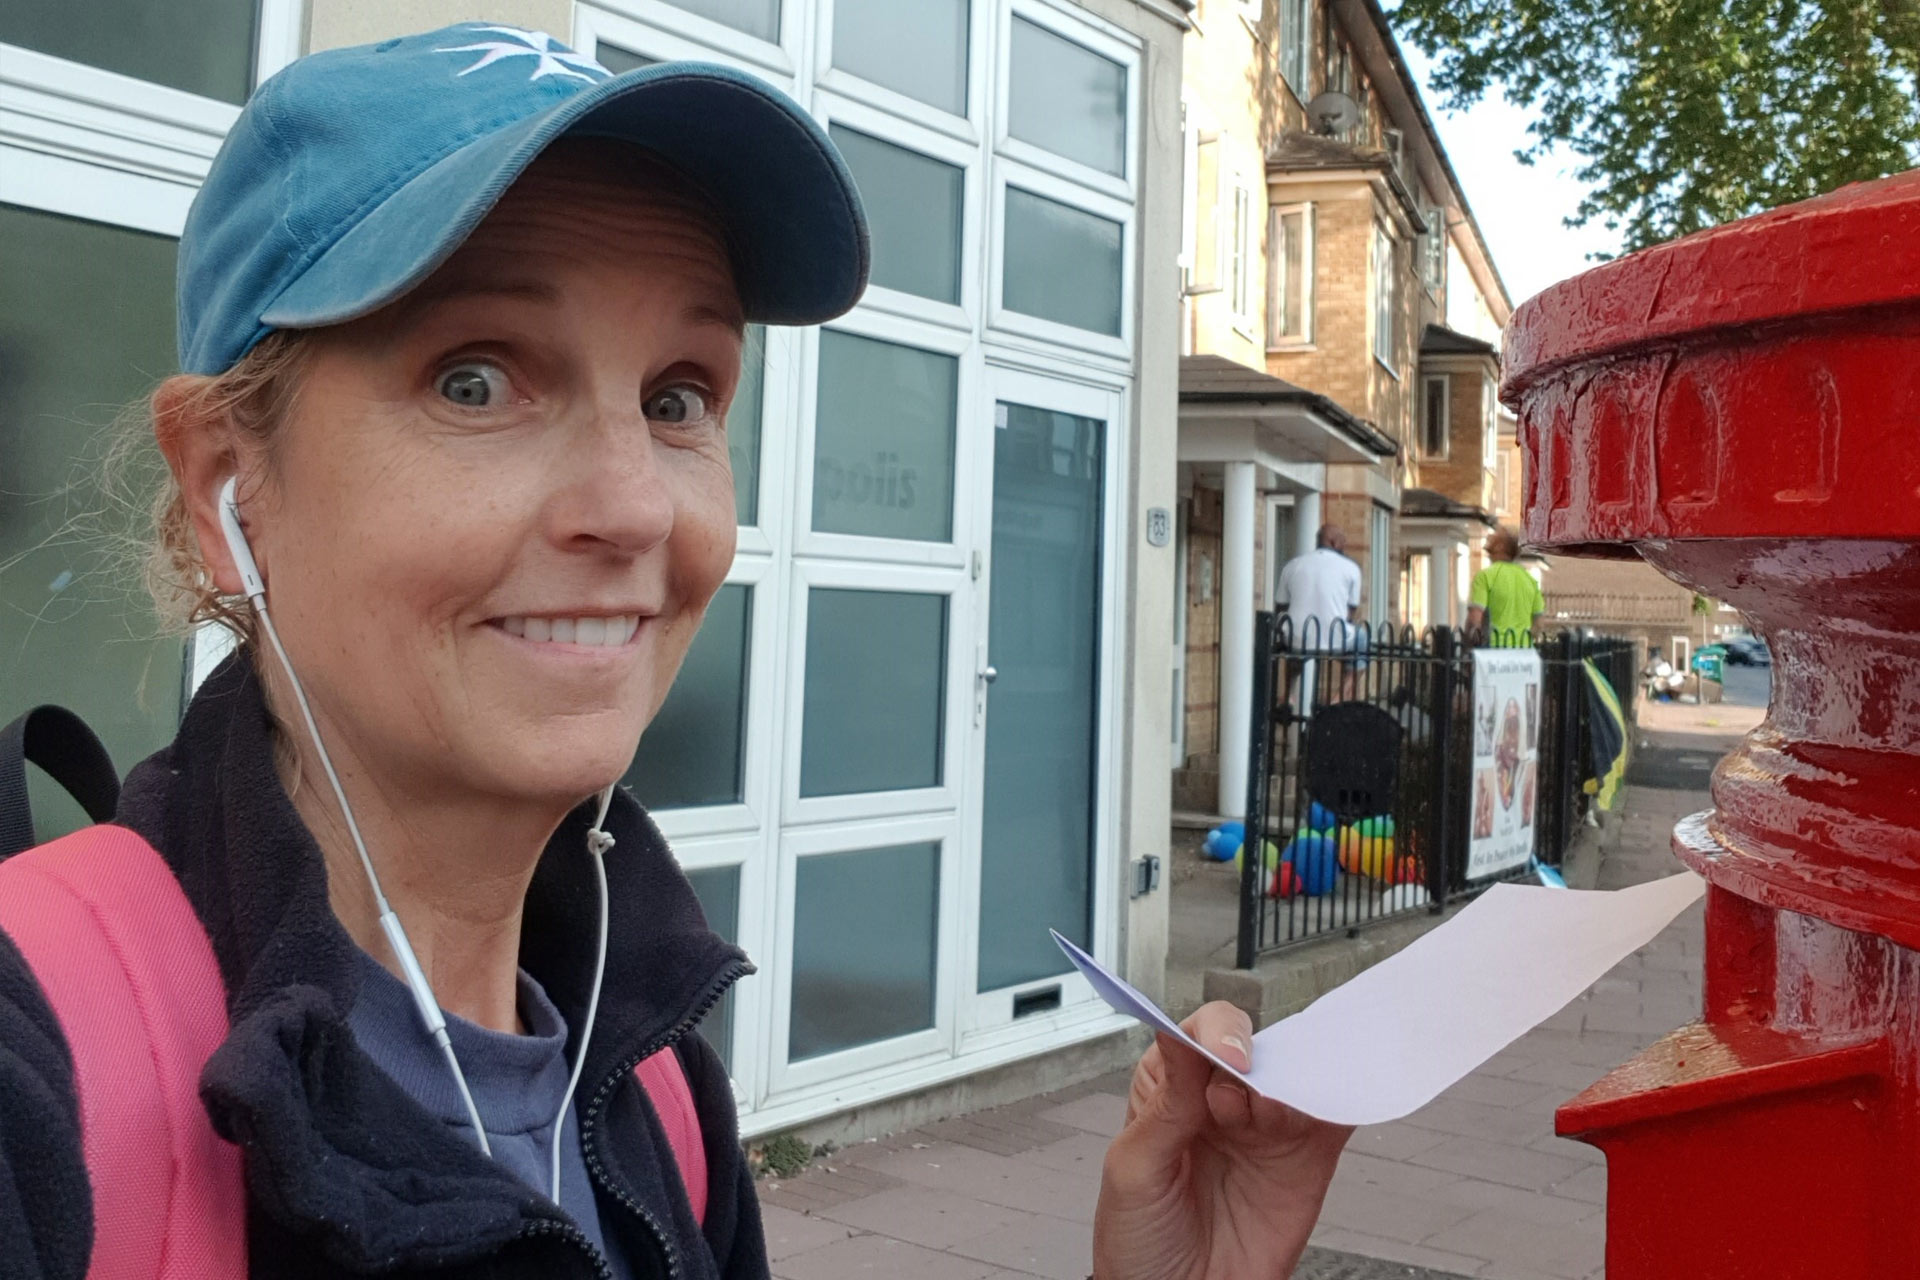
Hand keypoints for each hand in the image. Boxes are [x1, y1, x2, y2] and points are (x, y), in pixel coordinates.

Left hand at [1091, 1002, 1351, 1279]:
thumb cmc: (1140, 1239)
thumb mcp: (1135, 1169)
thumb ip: (1165, 1104)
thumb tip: (1176, 1035)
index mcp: (1171, 1086)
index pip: (1199, 1034)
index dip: (1218, 1034)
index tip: (1228, 1057)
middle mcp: (1221, 1099)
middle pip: (1257, 1047)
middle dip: (1261, 1060)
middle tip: (1254, 1092)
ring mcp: (1266, 1128)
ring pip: (1298, 1075)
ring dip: (1298, 1082)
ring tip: (1279, 1115)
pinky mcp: (1306, 1158)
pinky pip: (1334, 1116)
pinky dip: (1344, 1100)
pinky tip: (1332, 1102)